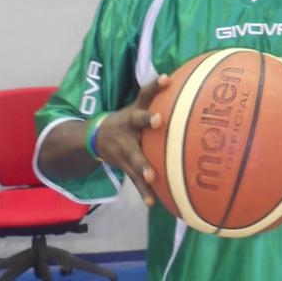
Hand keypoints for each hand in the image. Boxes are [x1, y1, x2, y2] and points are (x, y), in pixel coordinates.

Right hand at [92, 75, 168, 206]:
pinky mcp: (123, 165)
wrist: (93, 137)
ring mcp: (123, 147)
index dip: (154, 86)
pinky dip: (143, 191)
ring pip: (134, 155)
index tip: (165, 78)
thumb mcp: (136, 107)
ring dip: (142, 166)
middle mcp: (127, 126)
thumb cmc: (127, 120)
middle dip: (146, 120)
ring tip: (151, 176)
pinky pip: (134, 179)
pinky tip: (152, 202)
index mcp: (133, 111)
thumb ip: (157, 100)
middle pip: (136, 121)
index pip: (145, 94)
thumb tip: (188, 86)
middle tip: (157, 120)